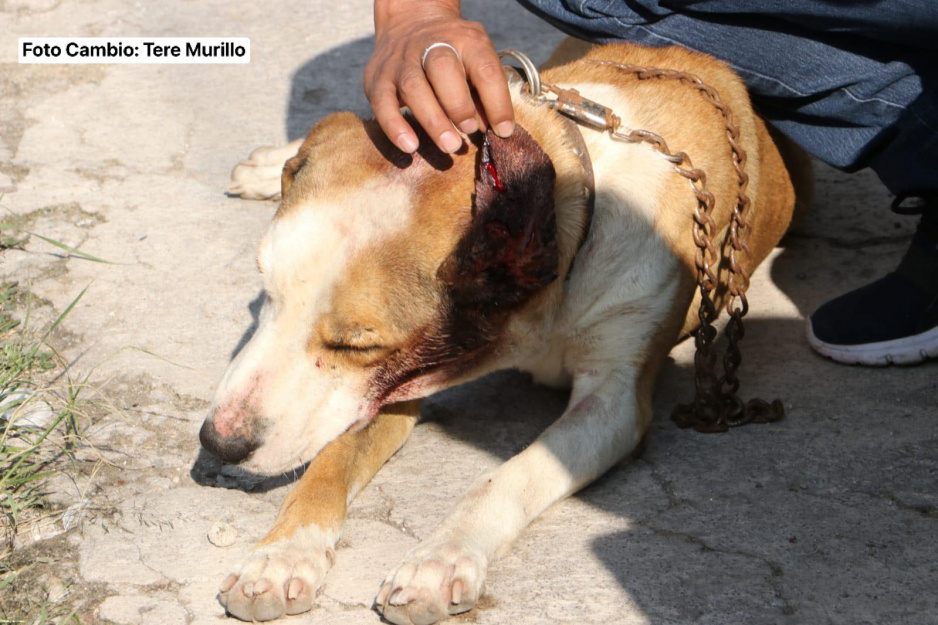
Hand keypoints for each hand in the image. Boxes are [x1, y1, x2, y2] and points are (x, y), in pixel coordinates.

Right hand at [365, 0, 514, 153]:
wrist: (411, 22)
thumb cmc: (453, 55)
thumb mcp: (475, 62)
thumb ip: (484, 95)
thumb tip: (493, 130)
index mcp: (466, 40)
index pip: (484, 69)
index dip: (496, 102)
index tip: (503, 130)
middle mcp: (431, 44)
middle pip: (442, 68)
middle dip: (458, 104)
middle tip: (469, 130)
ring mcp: (401, 60)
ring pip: (412, 86)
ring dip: (432, 120)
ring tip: (449, 145)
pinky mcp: (378, 78)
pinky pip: (382, 103)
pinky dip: (395, 126)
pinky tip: (409, 146)